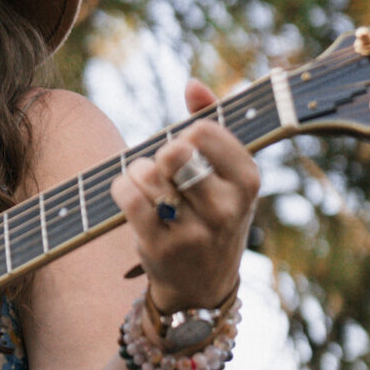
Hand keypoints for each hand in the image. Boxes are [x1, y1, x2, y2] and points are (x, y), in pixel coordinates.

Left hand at [110, 80, 259, 315]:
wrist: (202, 285)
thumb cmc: (212, 213)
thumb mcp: (226, 174)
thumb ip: (212, 122)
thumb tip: (193, 84)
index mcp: (248, 182)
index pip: (206, 132)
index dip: (187, 133)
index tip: (189, 147)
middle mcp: (226, 209)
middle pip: (174, 152)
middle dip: (162, 153)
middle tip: (167, 168)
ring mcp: (193, 232)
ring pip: (147, 173)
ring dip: (139, 171)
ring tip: (151, 186)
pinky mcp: (160, 247)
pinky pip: (128, 196)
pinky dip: (122, 187)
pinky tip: (131, 193)